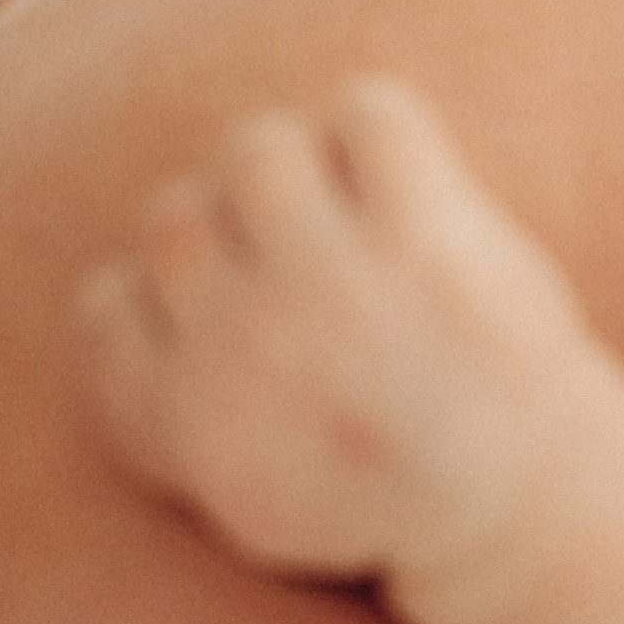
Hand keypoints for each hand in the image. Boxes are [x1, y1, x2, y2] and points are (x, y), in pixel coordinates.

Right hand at [76, 82, 592, 585]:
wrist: (518, 509)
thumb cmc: (379, 491)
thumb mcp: (239, 494)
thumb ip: (166, 409)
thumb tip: (118, 291)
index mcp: (181, 419)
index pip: (105, 306)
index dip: (168, 296)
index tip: (233, 314)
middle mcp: (239, 347)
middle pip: (175, 214)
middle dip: (233, 229)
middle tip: (305, 257)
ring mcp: (330, 286)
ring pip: (258, 150)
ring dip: (301, 166)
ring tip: (350, 210)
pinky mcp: (424, 240)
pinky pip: (367, 114)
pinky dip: (381, 126)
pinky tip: (405, 179)